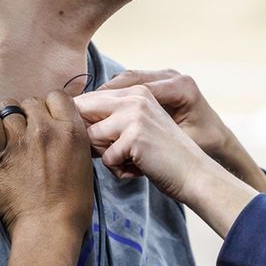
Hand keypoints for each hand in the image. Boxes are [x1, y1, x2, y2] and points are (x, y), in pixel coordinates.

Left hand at [0, 92, 92, 239]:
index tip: (48, 119)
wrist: (49, 227)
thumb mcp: (84, 164)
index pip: (57, 96)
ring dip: (9, 118)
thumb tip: (61, 128)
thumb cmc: (73, 204)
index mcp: (71, 131)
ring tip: (9, 134)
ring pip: (8, 107)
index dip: (50, 106)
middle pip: (31, 101)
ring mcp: (20, 140)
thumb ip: (72, 140)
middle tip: (28, 133)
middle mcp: (45, 129)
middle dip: (29, 113)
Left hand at [94, 70, 265, 193]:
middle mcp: (135, 97)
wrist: (195, 175)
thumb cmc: (164, 156)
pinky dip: (119, 170)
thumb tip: (70, 118)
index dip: (83, 122)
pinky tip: (140, 169)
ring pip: (92, 137)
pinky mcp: (135, 136)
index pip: (89, 98)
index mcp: (136, 91)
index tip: (100, 139)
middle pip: (83, 112)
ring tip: (132, 160)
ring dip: (107, 156)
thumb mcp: (139, 126)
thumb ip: (113, 116)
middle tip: (117, 152)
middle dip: (91, 138)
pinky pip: (106, 158)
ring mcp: (135, 115)